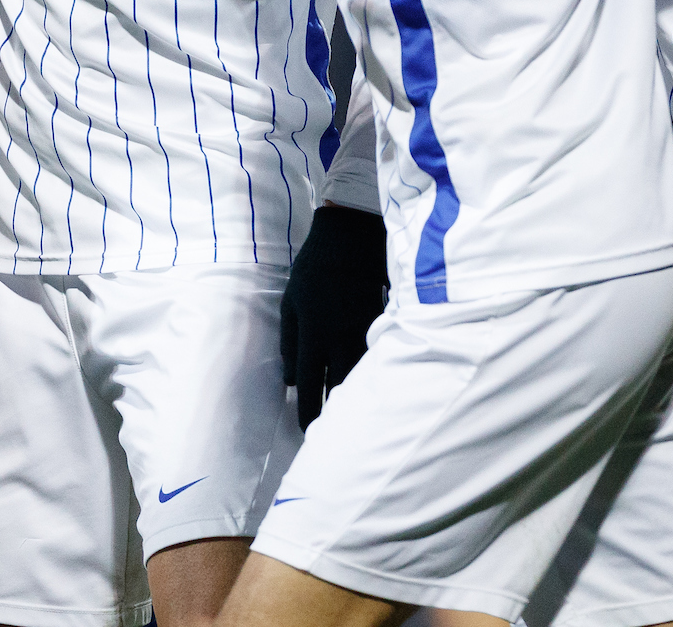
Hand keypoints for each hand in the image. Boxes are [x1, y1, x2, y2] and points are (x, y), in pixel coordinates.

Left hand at [281, 205, 386, 429]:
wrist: (350, 238)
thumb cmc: (314, 270)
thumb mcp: (290, 302)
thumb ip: (289, 343)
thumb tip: (290, 380)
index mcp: (313, 335)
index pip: (309, 386)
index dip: (307, 413)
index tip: (308, 432)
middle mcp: (339, 340)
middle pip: (340, 390)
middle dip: (336, 415)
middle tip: (332, 434)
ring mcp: (364, 333)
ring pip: (362, 377)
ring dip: (356, 398)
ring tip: (353, 418)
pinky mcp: (383, 325)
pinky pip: (378, 358)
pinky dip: (374, 375)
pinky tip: (373, 387)